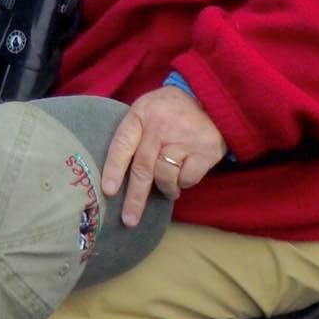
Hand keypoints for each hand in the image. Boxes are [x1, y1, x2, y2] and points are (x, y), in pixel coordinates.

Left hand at [101, 87, 226, 226]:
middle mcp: (161, 125)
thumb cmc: (171, 109)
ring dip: (165, 187)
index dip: (113, 168)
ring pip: (165, 177)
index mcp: (142, 113)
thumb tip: (115, 175)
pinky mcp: (205, 150)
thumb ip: (134, 133)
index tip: (108, 191)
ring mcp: (184, 138)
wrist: (210, 97)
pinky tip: (185, 170)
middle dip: (134, 198)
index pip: (123, 143)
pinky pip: (186, 179)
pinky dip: (184, 181)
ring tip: (169, 183)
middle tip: (129, 220)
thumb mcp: (147, 109)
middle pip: (143, 168)